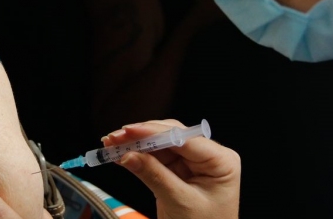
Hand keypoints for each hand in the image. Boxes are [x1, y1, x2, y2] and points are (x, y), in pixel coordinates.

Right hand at [102, 119, 240, 218]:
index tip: (129, 131)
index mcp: (221, 161)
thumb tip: (128, 155)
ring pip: (160, 145)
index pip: (184, 138)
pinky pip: (155, 158)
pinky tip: (119, 153)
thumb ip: (154, 175)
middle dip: (141, 136)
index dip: (154, 132)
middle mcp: (208, 156)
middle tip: (115, 137)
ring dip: (135, 144)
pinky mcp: (178, 171)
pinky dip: (137, 156)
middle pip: (171, 136)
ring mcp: (193, 163)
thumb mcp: (180, 203)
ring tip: (111, 144)